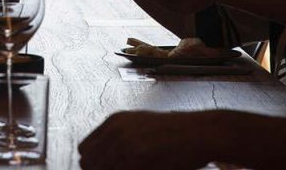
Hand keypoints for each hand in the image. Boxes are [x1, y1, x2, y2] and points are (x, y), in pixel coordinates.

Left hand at [78, 111, 207, 168]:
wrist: (199, 132)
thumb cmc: (174, 131)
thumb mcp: (140, 126)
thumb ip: (118, 139)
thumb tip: (98, 159)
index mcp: (114, 121)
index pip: (85, 150)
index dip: (93, 164)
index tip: (104, 169)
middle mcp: (116, 130)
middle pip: (89, 163)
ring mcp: (126, 144)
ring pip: (102, 169)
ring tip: (137, 167)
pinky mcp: (138, 157)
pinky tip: (144, 168)